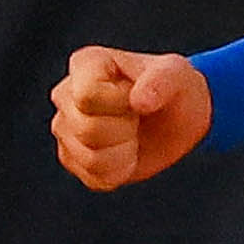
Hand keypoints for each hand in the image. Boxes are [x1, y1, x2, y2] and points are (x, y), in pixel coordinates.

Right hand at [51, 45, 210, 190]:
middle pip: (87, 129)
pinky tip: (128, 154)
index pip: (87, 95)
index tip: (137, 95)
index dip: (121, 103)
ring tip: (133, 134)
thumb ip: (162, 80)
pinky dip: (121, 172)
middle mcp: (66, 94)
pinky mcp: (72, 159)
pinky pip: (95, 178)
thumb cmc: (172, 89)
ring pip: (90, 157)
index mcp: (85, 64)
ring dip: (126, 153)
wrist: (175, 119)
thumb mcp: (178, 75)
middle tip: (138, 118)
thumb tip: (138, 101)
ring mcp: (65, 128)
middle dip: (126, 130)